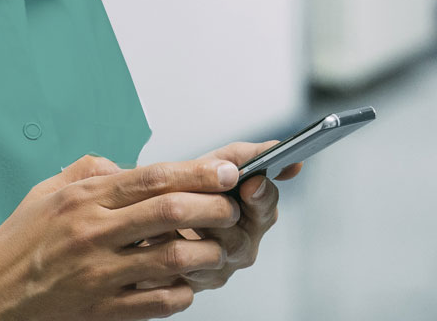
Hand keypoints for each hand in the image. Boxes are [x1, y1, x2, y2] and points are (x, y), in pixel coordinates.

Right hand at [0, 153, 246, 320]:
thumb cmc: (17, 246)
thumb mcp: (45, 194)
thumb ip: (86, 171)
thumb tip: (123, 164)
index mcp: (83, 198)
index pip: (153, 177)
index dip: (197, 173)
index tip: (227, 172)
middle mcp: (94, 232)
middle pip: (170, 210)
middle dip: (213, 206)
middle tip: (231, 207)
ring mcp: (101, 273)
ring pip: (173, 257)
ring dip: (206, 251)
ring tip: (215, 248)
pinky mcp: (104, 310)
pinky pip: (160, 301)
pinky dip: (183, 291)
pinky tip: (186, 283)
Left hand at [131, 140, 301, 292]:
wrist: (151, 214)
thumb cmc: (191, 188)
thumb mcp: (216, 164)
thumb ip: (248, 156)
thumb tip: (285, 152)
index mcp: (254, 214)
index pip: (267, 207)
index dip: (262, 196)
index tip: (252, 183)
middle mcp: (243, 245)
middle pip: (243, 237)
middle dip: (224, 215)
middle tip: (212, 199)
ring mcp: (220, 267)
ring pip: (216, 254)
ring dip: (197, 231)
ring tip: (179, 213)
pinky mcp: (195, 283)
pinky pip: (189, 271)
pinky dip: (175, 249)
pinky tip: (160, 233)